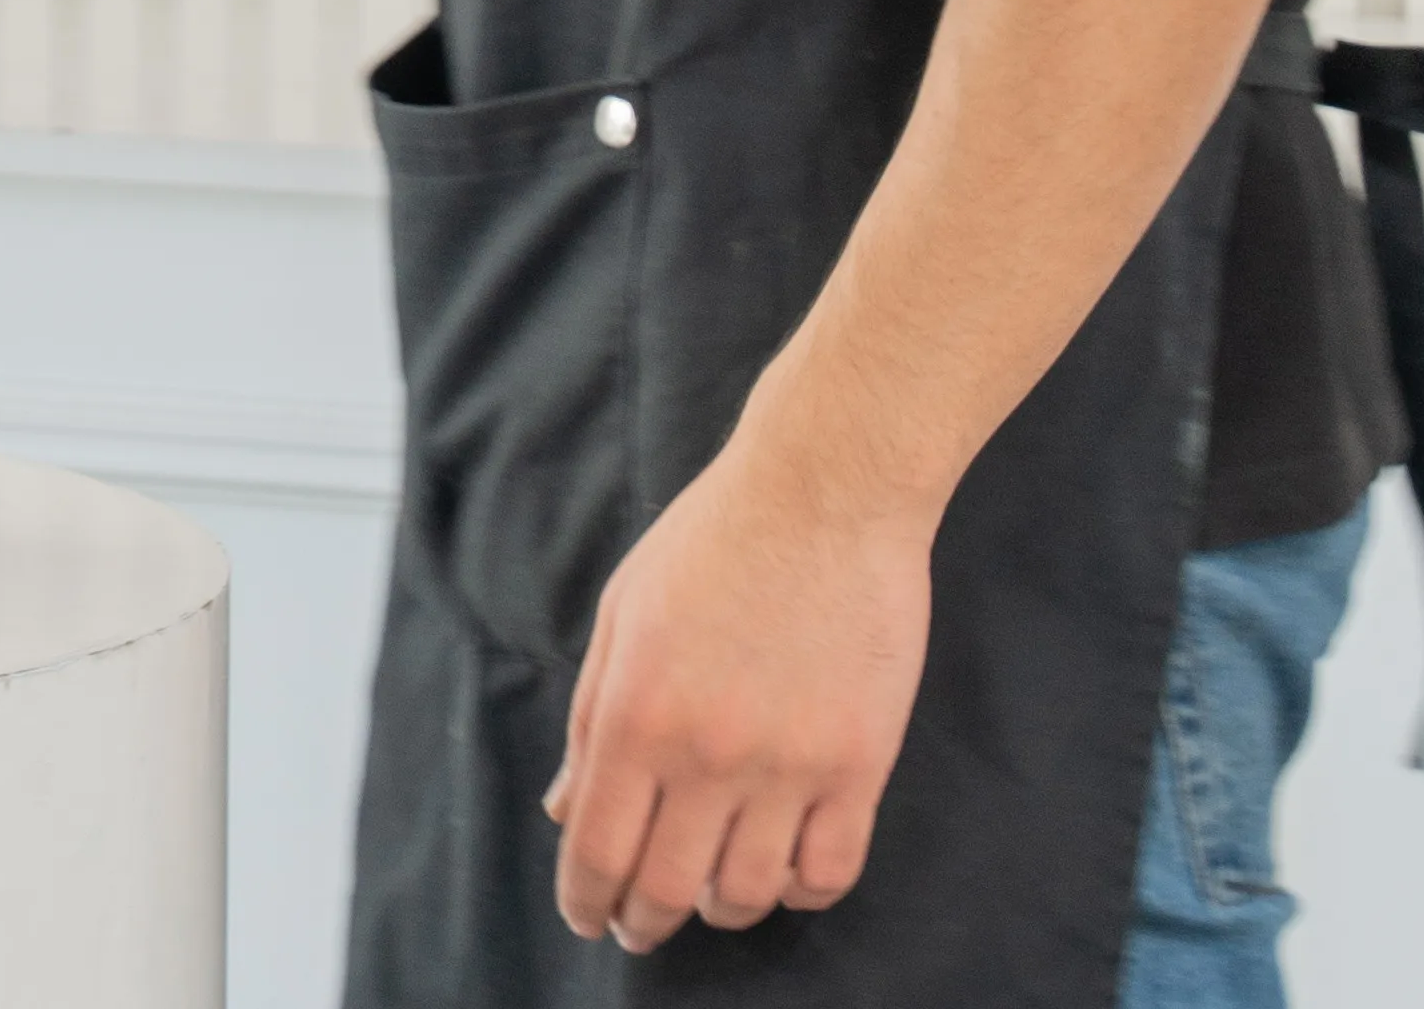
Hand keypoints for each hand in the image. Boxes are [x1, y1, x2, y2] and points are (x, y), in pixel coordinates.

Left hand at [544, 431, 932, 950]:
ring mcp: (787, 767)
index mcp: (635, 712)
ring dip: (722, 907)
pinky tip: (782, 873)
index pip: (597, 845)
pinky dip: (800, 892)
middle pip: (667, 886)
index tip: (588, 917)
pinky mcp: (859, 768)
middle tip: (640, 926)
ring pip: (748, 893)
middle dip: (644, 920)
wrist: (821, 497)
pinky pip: (828, 873)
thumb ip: (591, 716)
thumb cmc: (711, 543)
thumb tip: (564, 805)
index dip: (587, 898)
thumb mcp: (623, 616)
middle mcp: (706, 753)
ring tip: (711, 893)